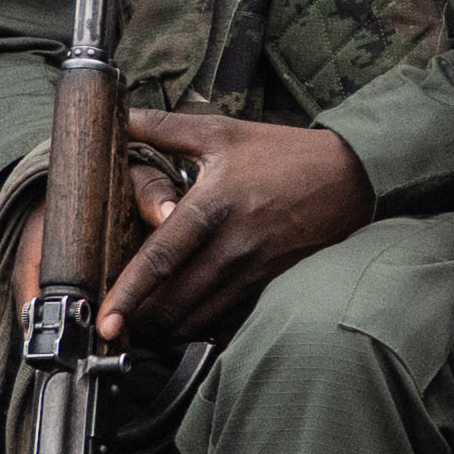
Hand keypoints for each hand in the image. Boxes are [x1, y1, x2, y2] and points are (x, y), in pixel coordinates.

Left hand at [99, 112, 369, 349]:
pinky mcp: (263, 281)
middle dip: (137, 324)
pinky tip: (173, 326)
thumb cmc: (284, 152)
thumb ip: (165, 128)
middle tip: (106, 334)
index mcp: (212, 207)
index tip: (104, 321)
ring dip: (162, 330)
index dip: (129, 292)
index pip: (162, 258)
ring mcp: (249, 268)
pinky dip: (192, 325)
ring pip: (195, 315)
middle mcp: (230, 245)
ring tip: (133, 336)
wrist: (349, 177)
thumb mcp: (223, 132)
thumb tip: (119, 117)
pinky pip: (220, 313)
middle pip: (173, 300)